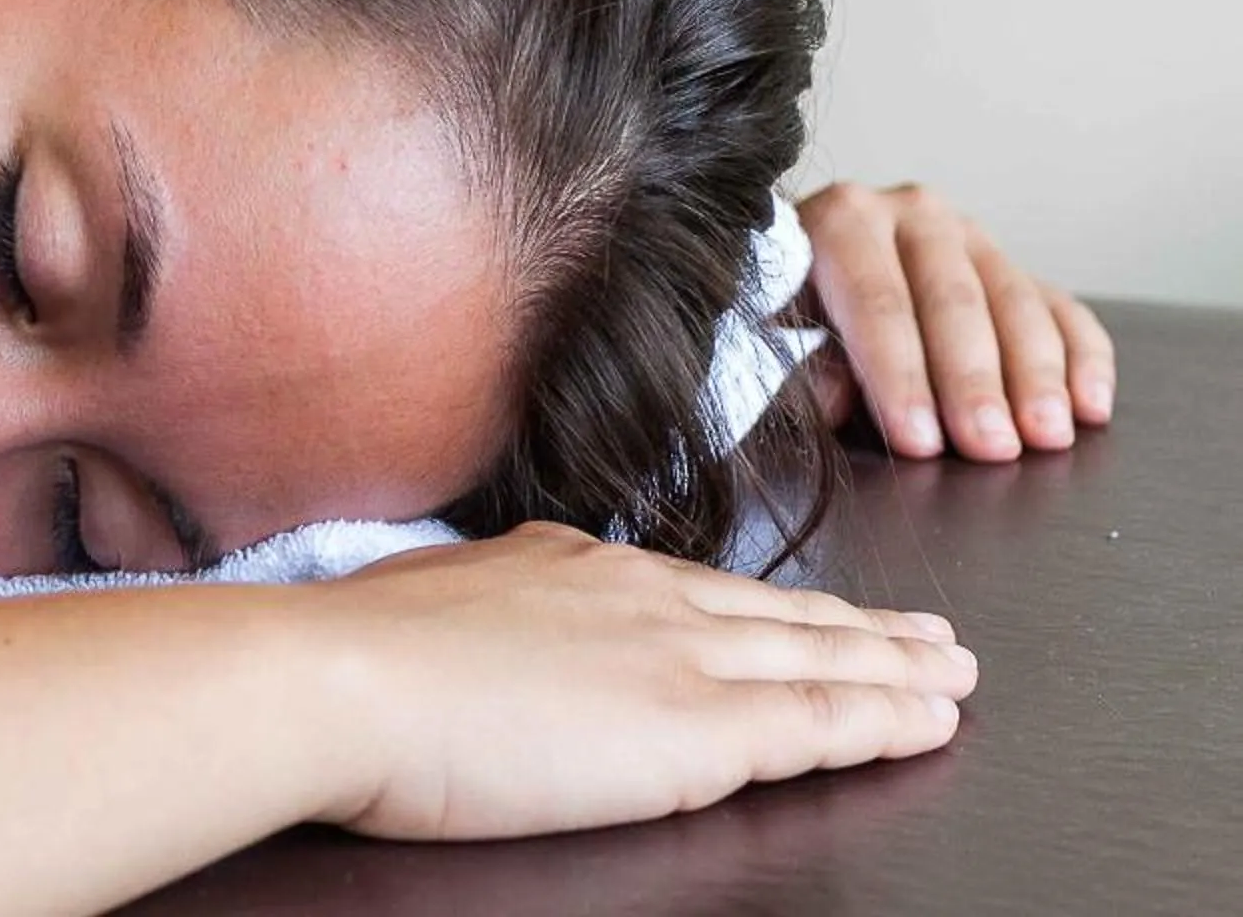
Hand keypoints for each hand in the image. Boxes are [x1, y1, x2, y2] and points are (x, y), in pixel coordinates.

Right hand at [312, 526, 972, 842]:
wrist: (340, 679)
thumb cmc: (348, 657)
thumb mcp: (417, 603)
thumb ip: (473, 613)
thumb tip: (469, 627)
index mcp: (563, 564)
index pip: (690, 589)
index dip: (762, 604)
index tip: (805, 610)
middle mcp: (632, 593)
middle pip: (774, 613)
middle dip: (860, 627)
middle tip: (928, 635)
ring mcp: (670, 655)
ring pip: (816, 657)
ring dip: (895, 668)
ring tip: (952, 675)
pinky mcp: (694, 728)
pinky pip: (816, 721)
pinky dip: (884, 718)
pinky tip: (927, 721)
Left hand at [795, 181, 1114, 461]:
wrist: (808, 264)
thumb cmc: (789, 309)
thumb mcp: (777, 329)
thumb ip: (804, 362)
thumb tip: (834, 401)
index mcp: (844, 220)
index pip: (877, 302)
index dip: (898, 376)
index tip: (917, 441)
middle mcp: (914, 215)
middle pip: (953, 302)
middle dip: (974, 383)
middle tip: (991, 448)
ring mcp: (971, 236)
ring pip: (1015, 303)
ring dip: (1036, 376)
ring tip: (1047, 437)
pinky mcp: (1016, 266)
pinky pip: (1063, 309)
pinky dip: (1084, 357)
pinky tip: (1091, 406)